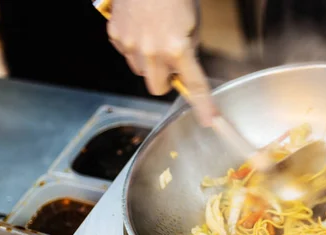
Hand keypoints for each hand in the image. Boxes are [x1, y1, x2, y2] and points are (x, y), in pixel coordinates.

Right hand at [107, 0, 215, 125]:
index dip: (203, 105)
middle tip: (171, 61)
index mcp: (177, 48)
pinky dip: (134, 47)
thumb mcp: (193, 23)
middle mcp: (152, 52)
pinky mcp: (116, 36)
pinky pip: (126, 54)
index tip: (209, 121)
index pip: (194, 85)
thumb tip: (184, 66)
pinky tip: (140, 29)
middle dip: (166, 79)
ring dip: (149, 63)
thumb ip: (189, 49)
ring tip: (153, 36)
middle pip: (158, 88)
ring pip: (141, 72)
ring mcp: (131, 45)